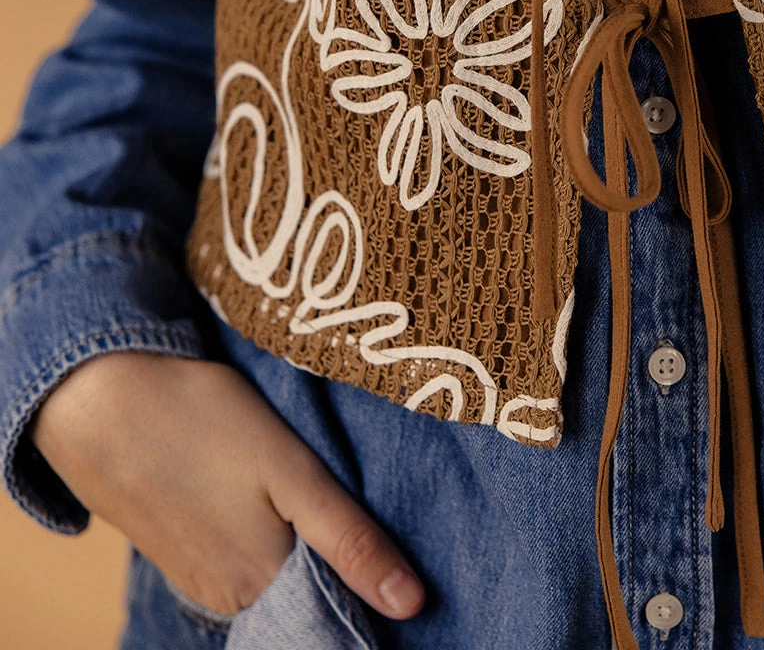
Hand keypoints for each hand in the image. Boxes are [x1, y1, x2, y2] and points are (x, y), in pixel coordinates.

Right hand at [30, 352, 425, 620]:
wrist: (97, 399)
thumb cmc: (201, 422)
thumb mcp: (290, 472)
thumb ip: (348, 540)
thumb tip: (412, 605)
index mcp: (263, 587)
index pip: (338, 617)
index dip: (376, 589)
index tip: (411, 566)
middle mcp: (231, 600)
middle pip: (308, 602)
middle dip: (344, 573)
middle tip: (371, 520)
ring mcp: (202, 580)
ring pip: (278, 583)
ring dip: (308, 557)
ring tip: (330, 509)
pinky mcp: (183, 552)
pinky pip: (245, 568)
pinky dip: (273, 545)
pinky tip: (281, 509)